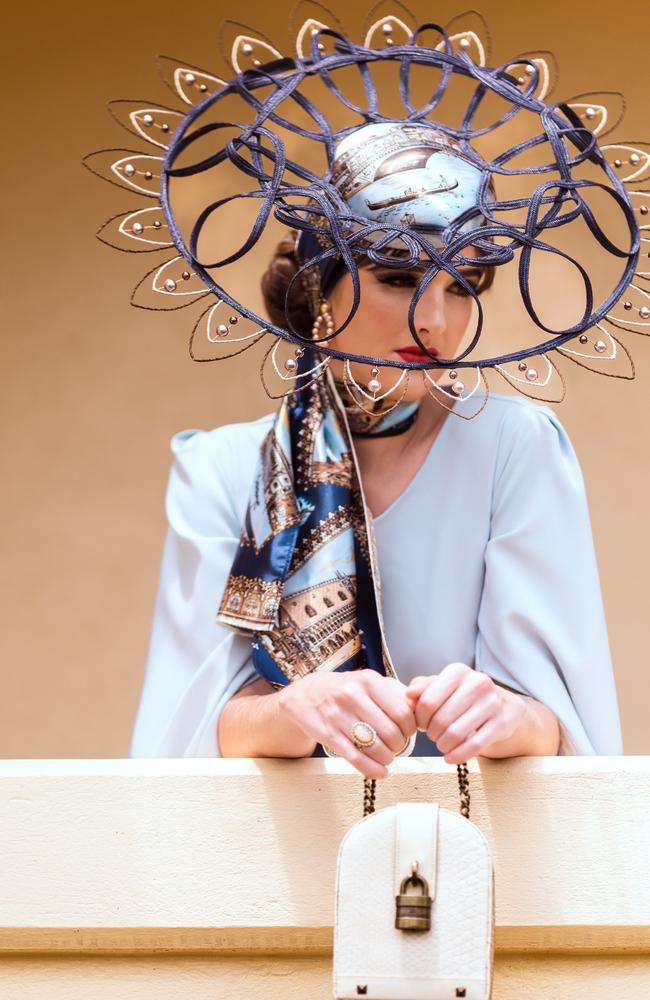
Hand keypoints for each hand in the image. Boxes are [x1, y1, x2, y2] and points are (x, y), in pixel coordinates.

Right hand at [278, 669, 416, 779]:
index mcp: (369, 681)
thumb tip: (422, 709)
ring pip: (376, 747)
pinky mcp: (327, 734)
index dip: (411, 728)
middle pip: (392, 732)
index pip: (404, 712)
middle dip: (399, 745)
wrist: (305, 695)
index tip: (408, 732)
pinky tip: (379, 772)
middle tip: (396, 746)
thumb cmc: (345, 690)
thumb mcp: (369, 682)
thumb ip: (396, 692)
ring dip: (387, 758)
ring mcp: (338, 715)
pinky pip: (356, 758)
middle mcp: (353, 695)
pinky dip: (372, 770)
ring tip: (386, 757)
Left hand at [405, 662, 522, 763]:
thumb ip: (423, 688)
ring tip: (442, 744)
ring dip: (443, 745)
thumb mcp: (443, 687)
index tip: (421, 724)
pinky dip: (458, 755)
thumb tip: (408, 694)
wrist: (503, 706)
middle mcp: (477, 683)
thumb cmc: (464, 697)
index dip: (420, 718)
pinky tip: (450, 757)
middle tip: (432, 736)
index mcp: (458, 671)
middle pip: (441, 719)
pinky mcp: (502, 723)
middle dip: (431, 733)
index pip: (428, 701)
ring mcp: (492, 703)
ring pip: (456, 733)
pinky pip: (475, 745)